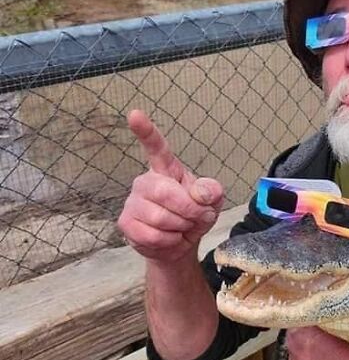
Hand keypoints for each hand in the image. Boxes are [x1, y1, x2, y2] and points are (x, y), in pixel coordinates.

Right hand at [117, 109, 224, 262]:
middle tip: (199, 216)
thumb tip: (201, 194)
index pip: (156, 147)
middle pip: (166, 193)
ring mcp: (132, 202)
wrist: (180, 245)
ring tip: (182, 227)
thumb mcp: (212, 201)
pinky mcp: (125, 223)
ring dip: (181, 228)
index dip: (146, 131)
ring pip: (161, 219)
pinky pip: (152, 236)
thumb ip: (211, 192)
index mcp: (166, 169)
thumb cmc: (194, 215)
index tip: (135, 114)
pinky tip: (169, 238)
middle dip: (190, 210)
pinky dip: (169, 242)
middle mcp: (145, 182)